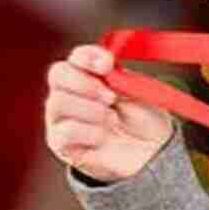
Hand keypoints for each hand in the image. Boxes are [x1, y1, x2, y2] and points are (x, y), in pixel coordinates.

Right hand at [44, 44, 173, 181]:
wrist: (151, 153)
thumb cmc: (144, 120)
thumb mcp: (137, 93)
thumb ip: (117, 78)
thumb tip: (105, 70)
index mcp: (89, 74)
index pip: (77, 56)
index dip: (88, 56)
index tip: (108, 64)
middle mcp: (69, 91)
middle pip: (57, 74)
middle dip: (85, 83)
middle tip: (110, 98)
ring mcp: (61, 117)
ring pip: (58, 102)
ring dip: (90, 110)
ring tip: (112, 120)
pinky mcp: (60, 143)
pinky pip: (64, 131)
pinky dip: (87, 132)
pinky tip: (102, 137)